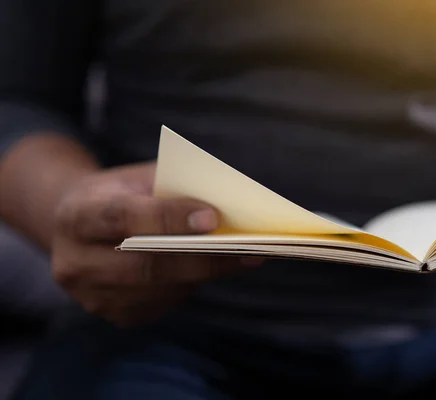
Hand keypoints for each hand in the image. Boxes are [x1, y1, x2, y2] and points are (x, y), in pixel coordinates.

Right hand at [52, 162, 251, 325]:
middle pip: (144, 266)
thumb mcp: (136, 178)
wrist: (78, 225)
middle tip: (247, 248)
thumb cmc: (121, 194)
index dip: (168, 218)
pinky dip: (192, 286)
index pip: (122, 217)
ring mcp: (92, 295)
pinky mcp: (113, 314)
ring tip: (246, 258)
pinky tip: (217, 269)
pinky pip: (161, 305)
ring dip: (205, 275)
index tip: (213, 217)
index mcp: (77, 215)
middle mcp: (75, 262)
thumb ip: (172, 188)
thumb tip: (226, 209)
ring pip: (158, 290)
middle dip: (201, 257)